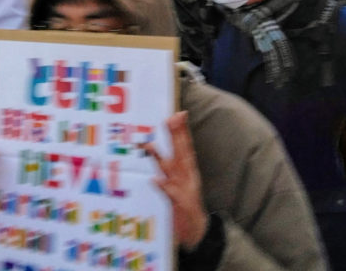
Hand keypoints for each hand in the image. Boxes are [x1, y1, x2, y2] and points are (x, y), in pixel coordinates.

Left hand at [143, 112, 208, 249]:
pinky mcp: (179, 205)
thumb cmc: (184, 206)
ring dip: (161, 157)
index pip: (185, 147)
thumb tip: (153, 149)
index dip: (182, 131)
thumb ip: (166, 167)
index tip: (179, 114)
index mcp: (187, 171)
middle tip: (171, 118)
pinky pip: (171, 195)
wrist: (196, 232)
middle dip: (176, 136)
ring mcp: (183, 190)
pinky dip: (164, 187)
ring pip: (172, 170)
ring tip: (149, 144)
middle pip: (181, 153)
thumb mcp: (176, 184)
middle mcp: (186, 177)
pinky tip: (156, 180)